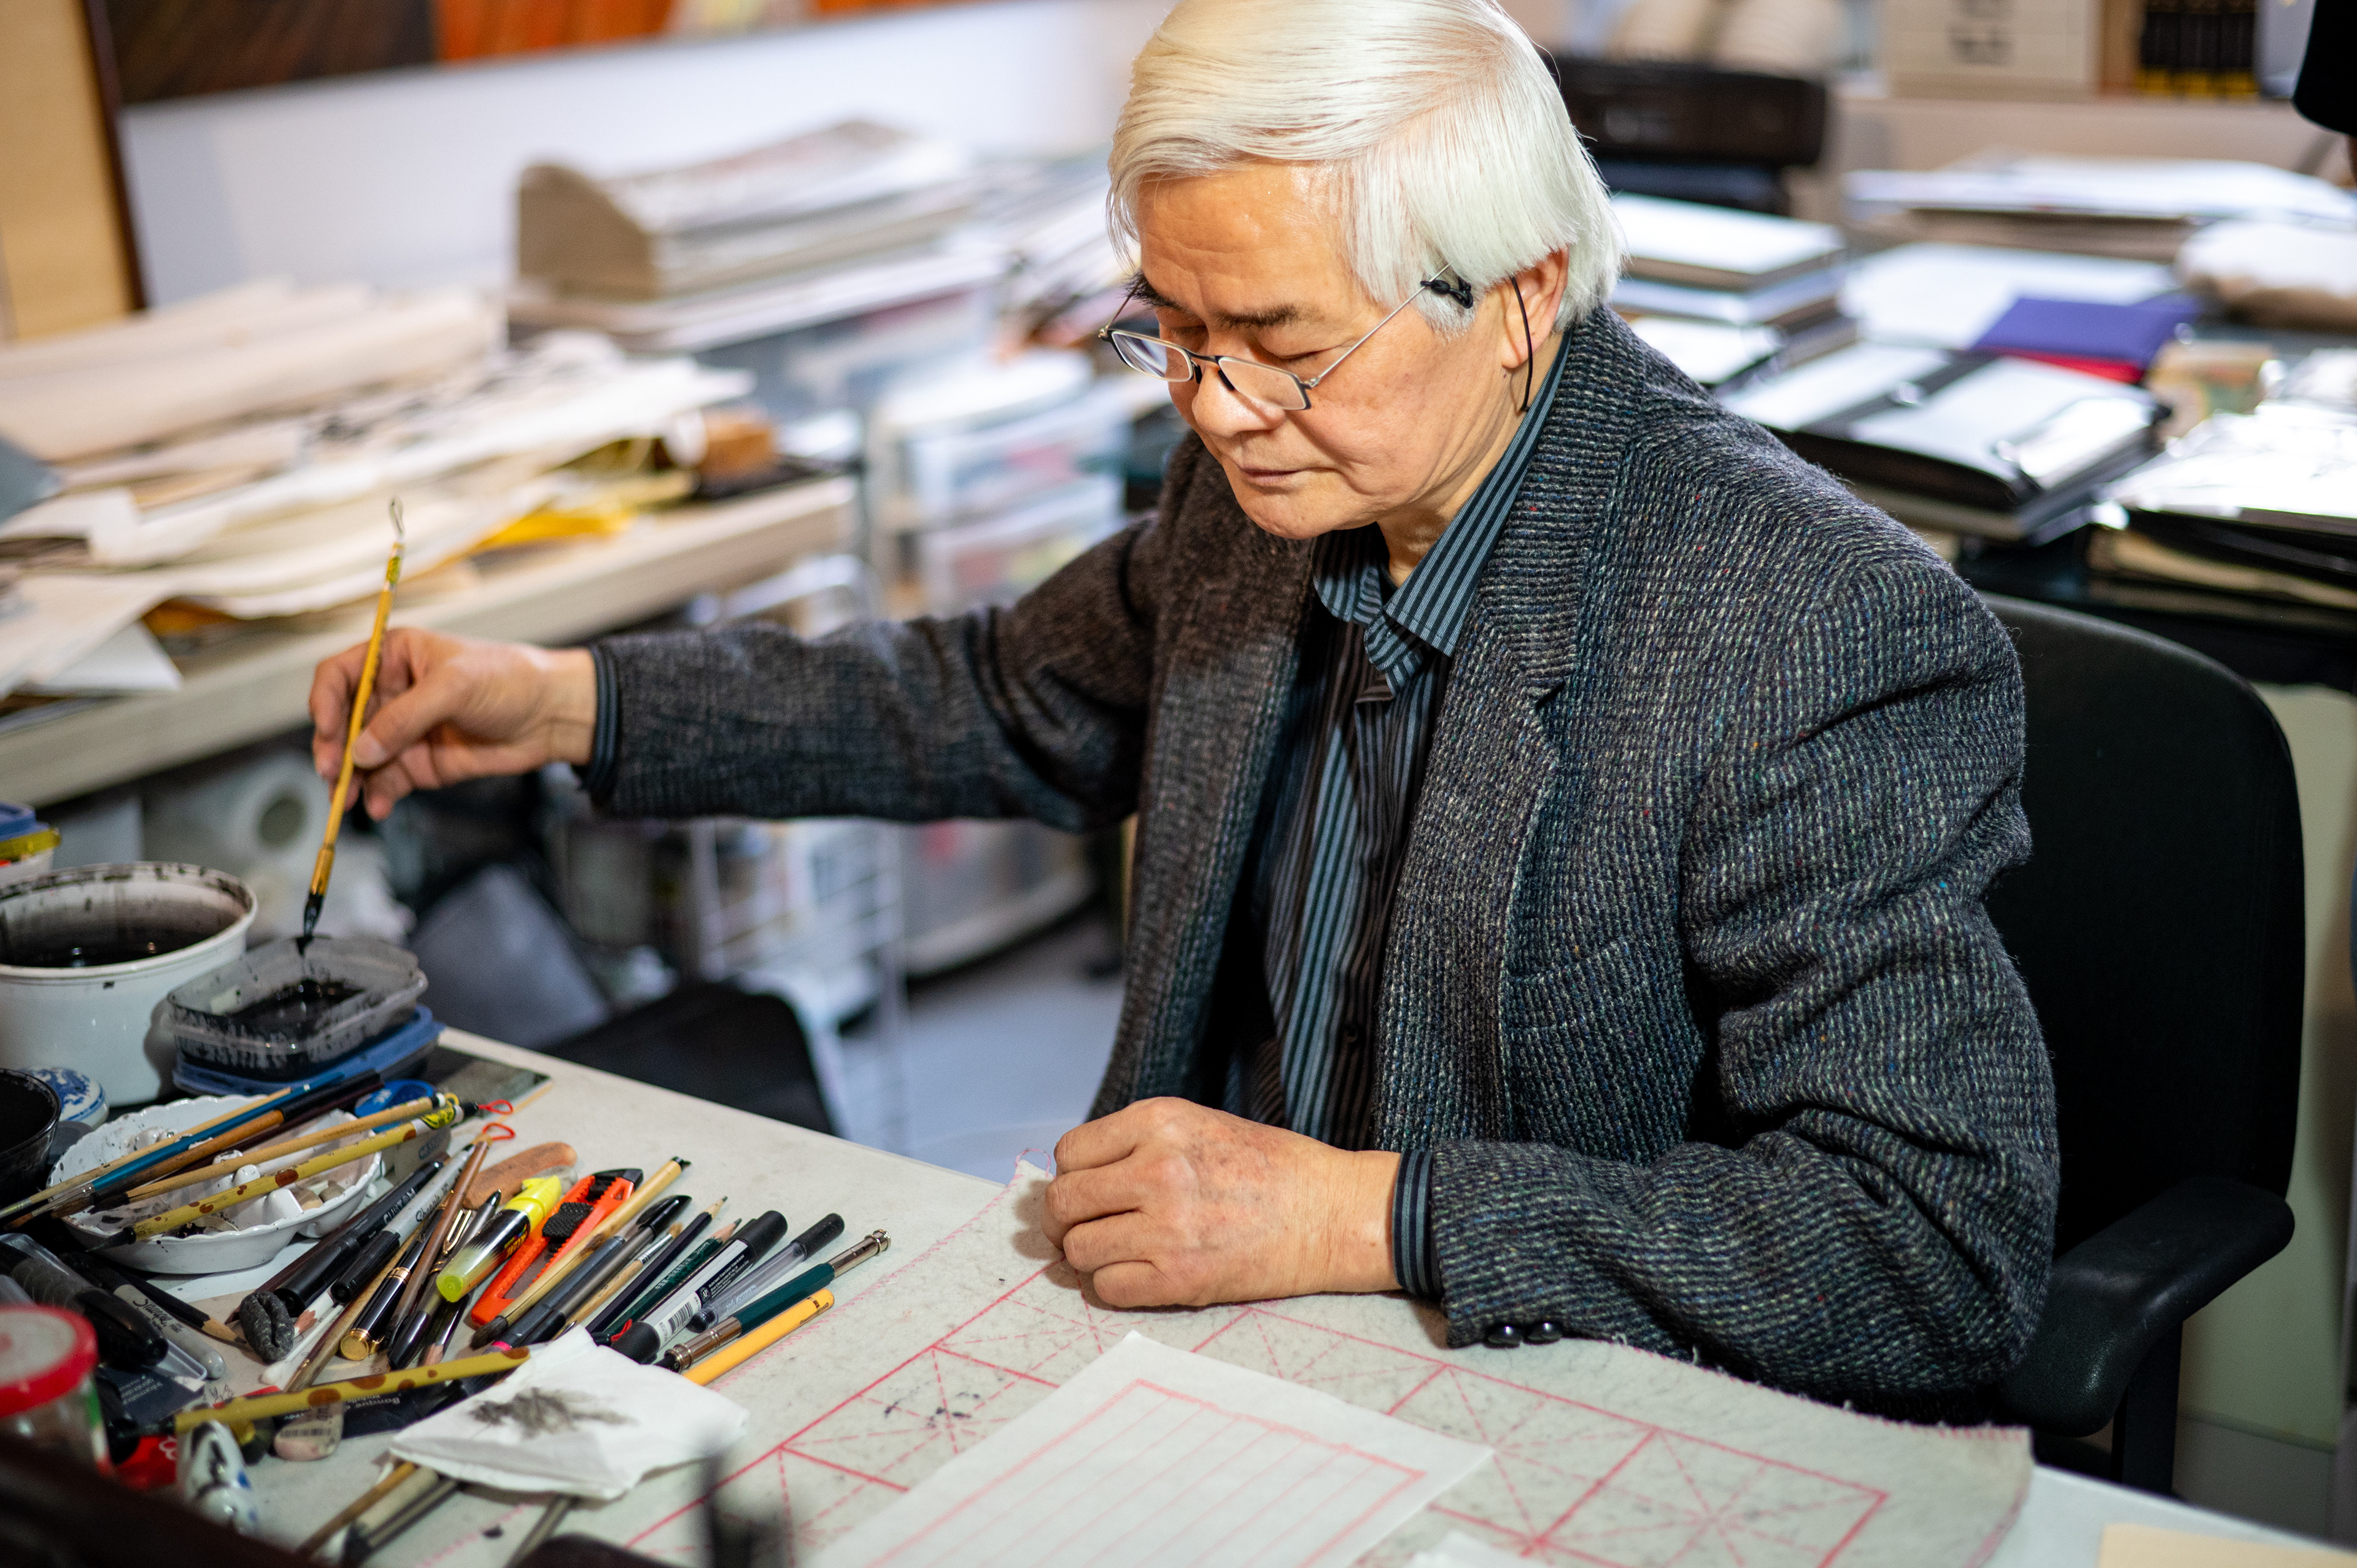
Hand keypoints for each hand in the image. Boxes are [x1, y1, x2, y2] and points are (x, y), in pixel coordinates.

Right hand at [308, 627, 595, 817]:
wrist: (550, 715)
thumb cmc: (507, 680)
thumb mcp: (454, 687)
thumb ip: (405, 717)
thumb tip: (361, 750)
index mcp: (394, 658)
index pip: (340, 675)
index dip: (324, 701)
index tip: (325, 728)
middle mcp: (391, 694)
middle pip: (342, 723)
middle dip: (334, 749)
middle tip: (332, 774)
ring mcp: (403, 732)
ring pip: (360, 757)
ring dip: (349, 780)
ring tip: (347, 800)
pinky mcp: (419, 763)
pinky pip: (386, 781)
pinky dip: (377, 795)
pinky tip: (378, 806)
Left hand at [1043, 1098, 1400, 1307]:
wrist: (1332, 1212)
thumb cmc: (1271, 1168)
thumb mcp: (1199, 1126)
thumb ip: (1138, 1144)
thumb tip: (1077, 1178)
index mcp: (1160, 1122)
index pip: (1071, 1153)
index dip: (1072, 1176)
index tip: (1087, 1191)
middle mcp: (1157, 1169)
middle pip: (1064, 1202)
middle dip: (1065, 1221)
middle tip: (1083, 1229)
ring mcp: (1167, 1226)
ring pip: (1079, 1250)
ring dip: (1090, 1256)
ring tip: (1118, 1252)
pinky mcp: (1181, 1277)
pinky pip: (1108, 1288)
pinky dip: (1114, 1286)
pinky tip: (1140, 1275)